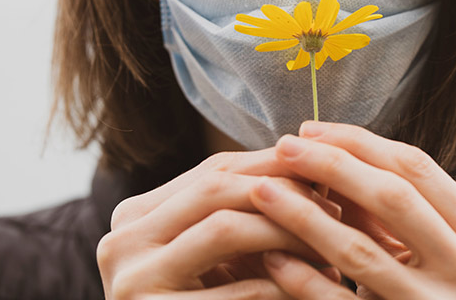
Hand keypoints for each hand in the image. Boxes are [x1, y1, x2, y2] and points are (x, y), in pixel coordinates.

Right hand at [98, 148, 343, 297]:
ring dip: (286, 231)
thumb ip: (247, 213)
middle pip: (216, 189)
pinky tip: (316, 285)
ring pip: (223, 227)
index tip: (325, 176)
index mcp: (136, 214)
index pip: (214, 170)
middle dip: (282, 193)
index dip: (274, 167)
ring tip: (329, 243)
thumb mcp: (219, 257)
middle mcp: (121, 238)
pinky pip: (234, 290)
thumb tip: (317, 170)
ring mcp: (130, 277)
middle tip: (334, 208)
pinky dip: (281, 284)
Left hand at [250, 122, 455, 298]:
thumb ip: (385, 198)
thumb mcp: (421, 242)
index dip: (359, 142)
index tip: (309, 129)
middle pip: (393, 199)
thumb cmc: (421, 285)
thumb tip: (317, 142)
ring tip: (261, 191)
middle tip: (283, 147)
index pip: (417, 168)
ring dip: (303, 216)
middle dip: (331, 166)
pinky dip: (304, 278)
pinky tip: (271, 255)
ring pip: (359, 251)